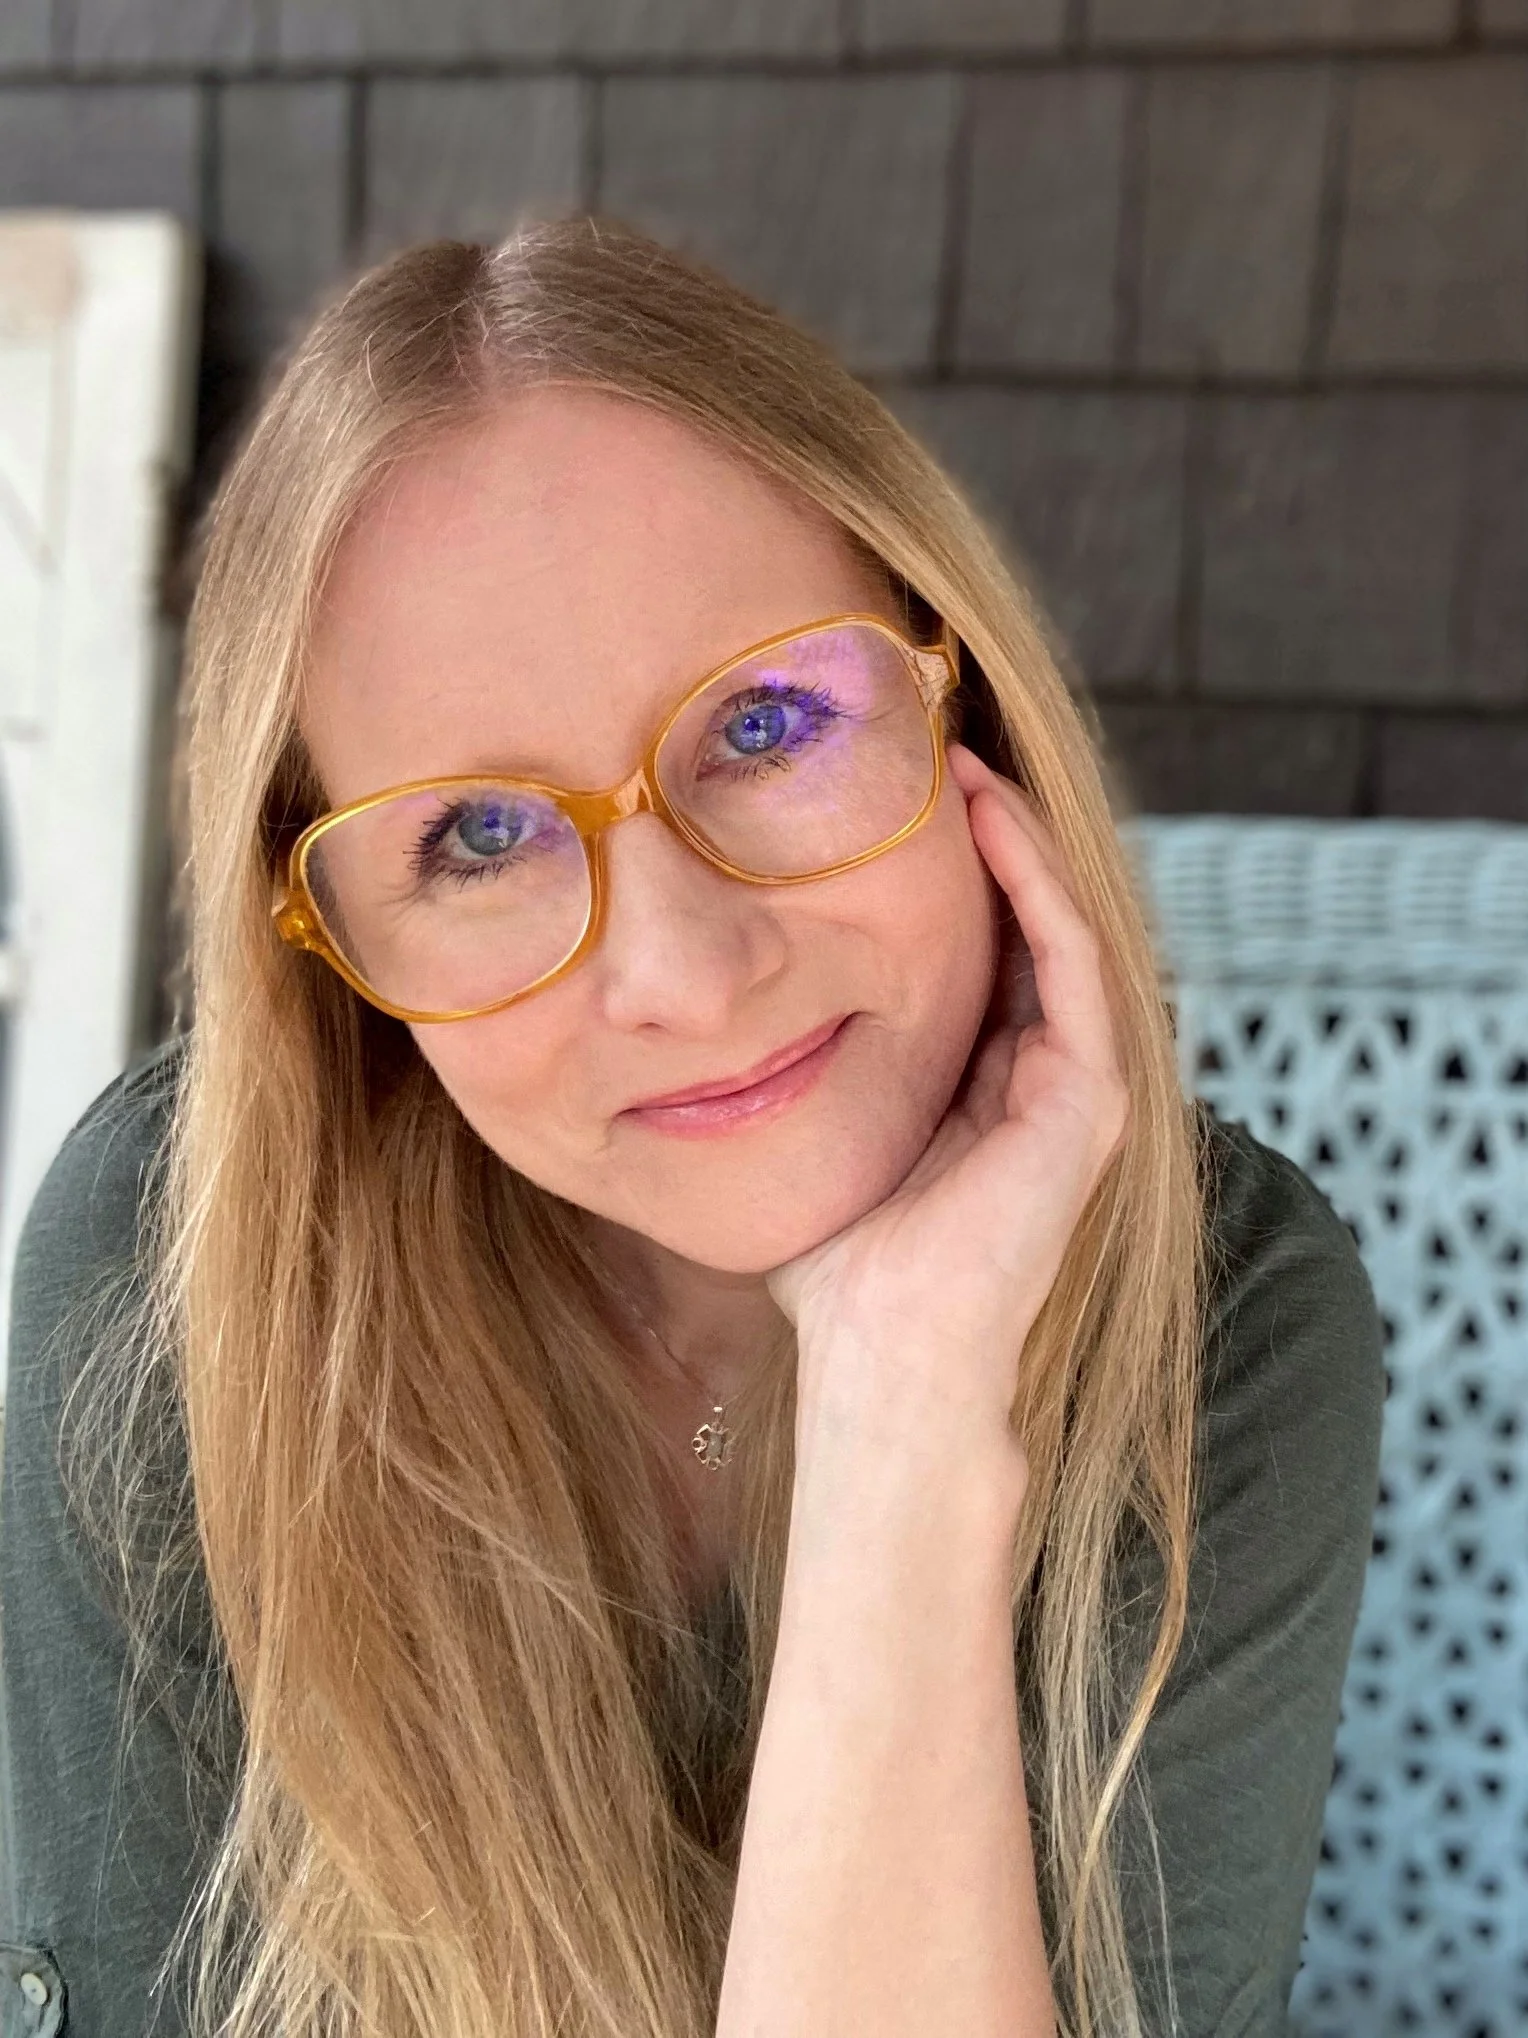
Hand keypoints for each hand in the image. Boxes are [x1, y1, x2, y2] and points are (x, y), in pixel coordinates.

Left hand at [765, 743, 1128, 1507]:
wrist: (883, 1353)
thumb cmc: (837, 1270)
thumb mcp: (820, 1142)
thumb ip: (808, 1084)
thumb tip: (718, 1027)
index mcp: (986, 1093)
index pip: (978, 958)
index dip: (945, 878)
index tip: (885, 806)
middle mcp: (1040, 1081)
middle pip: (1021, 930)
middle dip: (985, 841)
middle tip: (934, 752)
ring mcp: (1076, 1086)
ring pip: (1054, 926)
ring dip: (1014, 839)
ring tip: (962, 762)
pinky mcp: (1090, 1095)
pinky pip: (1067, 956)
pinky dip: (1034, 881)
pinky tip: (987, 818)